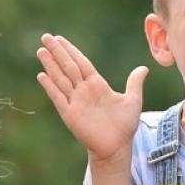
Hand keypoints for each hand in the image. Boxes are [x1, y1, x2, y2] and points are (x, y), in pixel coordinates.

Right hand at [36, 33, 147, 165]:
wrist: (117, 147)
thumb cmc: (124, 125)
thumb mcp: (133, 100)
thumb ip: (135, 83)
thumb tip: (144, 68)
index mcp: (97, 84)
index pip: (81, 62)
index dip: (71, 50)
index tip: (60, 38)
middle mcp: (84, 90)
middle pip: (68, 66)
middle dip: (57, 52)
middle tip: (45, 37)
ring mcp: (75, 101)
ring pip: (61, 79)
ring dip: (51, 65)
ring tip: (41, 51)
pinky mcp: (70, 114)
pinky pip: (58, 97)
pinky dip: (50, 87)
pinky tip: (41, 75)